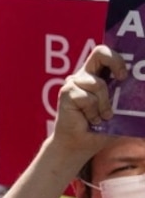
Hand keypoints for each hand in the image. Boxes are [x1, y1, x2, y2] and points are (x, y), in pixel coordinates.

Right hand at [47, 40, 124, 160]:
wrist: (80, 145)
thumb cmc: (102, 128)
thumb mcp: (122, 113)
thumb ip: (131, 102)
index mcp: (98, 76)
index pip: (106, 55)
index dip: (118, 58)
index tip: (125, 76)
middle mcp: (85, 76)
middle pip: (99, 52)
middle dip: (115, 62)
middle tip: (122, 78)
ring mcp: (74, 83)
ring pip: (97, 84)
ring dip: (105, 104)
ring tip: (104, 117)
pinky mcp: (66, 94)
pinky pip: (86, 97)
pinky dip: (93, 111)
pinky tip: (91, 120)